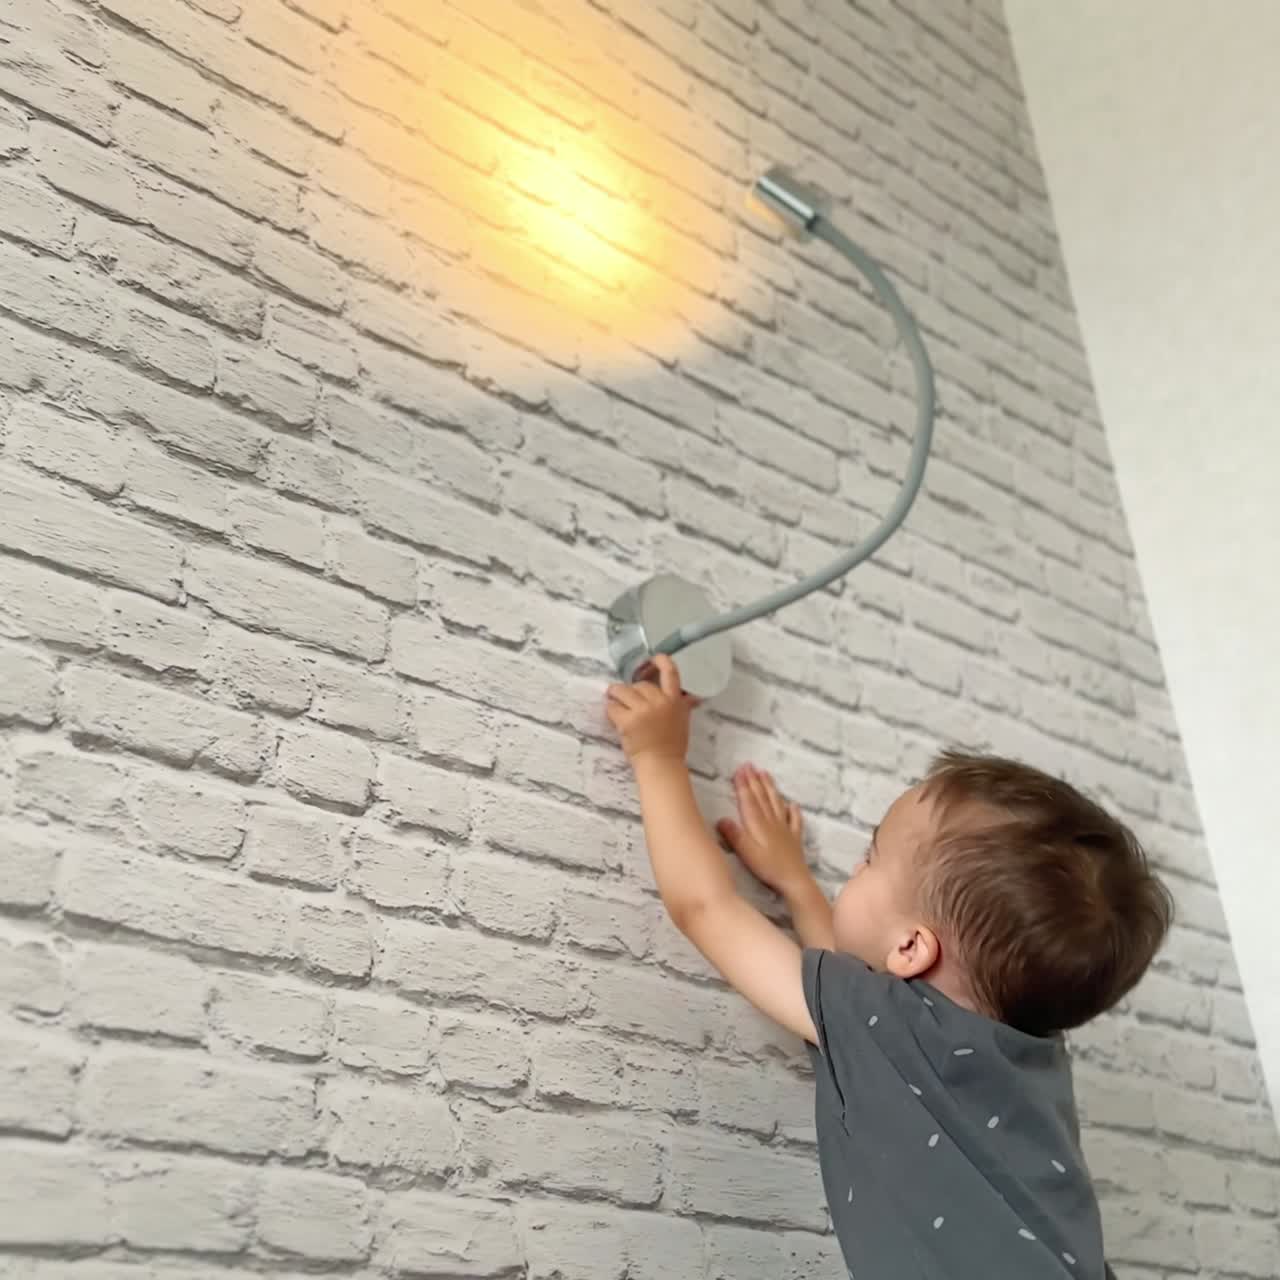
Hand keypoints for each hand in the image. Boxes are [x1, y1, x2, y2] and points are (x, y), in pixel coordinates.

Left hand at [605, 654, 698, 764]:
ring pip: (622, 691)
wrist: (661, 765)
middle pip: (640, 685)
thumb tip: (692, 697)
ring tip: (615, 702)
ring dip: (616, 696)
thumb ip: (683, 705)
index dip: (661, 661)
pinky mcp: (627, 721)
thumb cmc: (672, 746)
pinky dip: (611, 711)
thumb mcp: (682, 721)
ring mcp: (642, 711)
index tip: (654, 657)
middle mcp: (659, 702)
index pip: (671, 673)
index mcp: (674, 700)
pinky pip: (613, 707)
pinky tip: (614, 717)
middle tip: (628, 701)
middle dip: (632, 691)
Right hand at [716, 764, 808, 894]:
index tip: (740, 770)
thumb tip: (721, 819)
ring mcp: (785, 829)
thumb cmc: (768, 868)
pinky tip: (793, 804)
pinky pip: (794, 820)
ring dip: (770, 787)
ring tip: (765, 774)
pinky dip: (793, 810)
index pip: (749, 800)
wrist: (794, 880)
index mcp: (758, 824)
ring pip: (776, 803)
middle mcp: (772, 822)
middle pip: (762, 797)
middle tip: (749, 765)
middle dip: (754, 780)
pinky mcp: (794, 838)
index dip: (743, 785)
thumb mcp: (747, 853)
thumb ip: (734, 836)